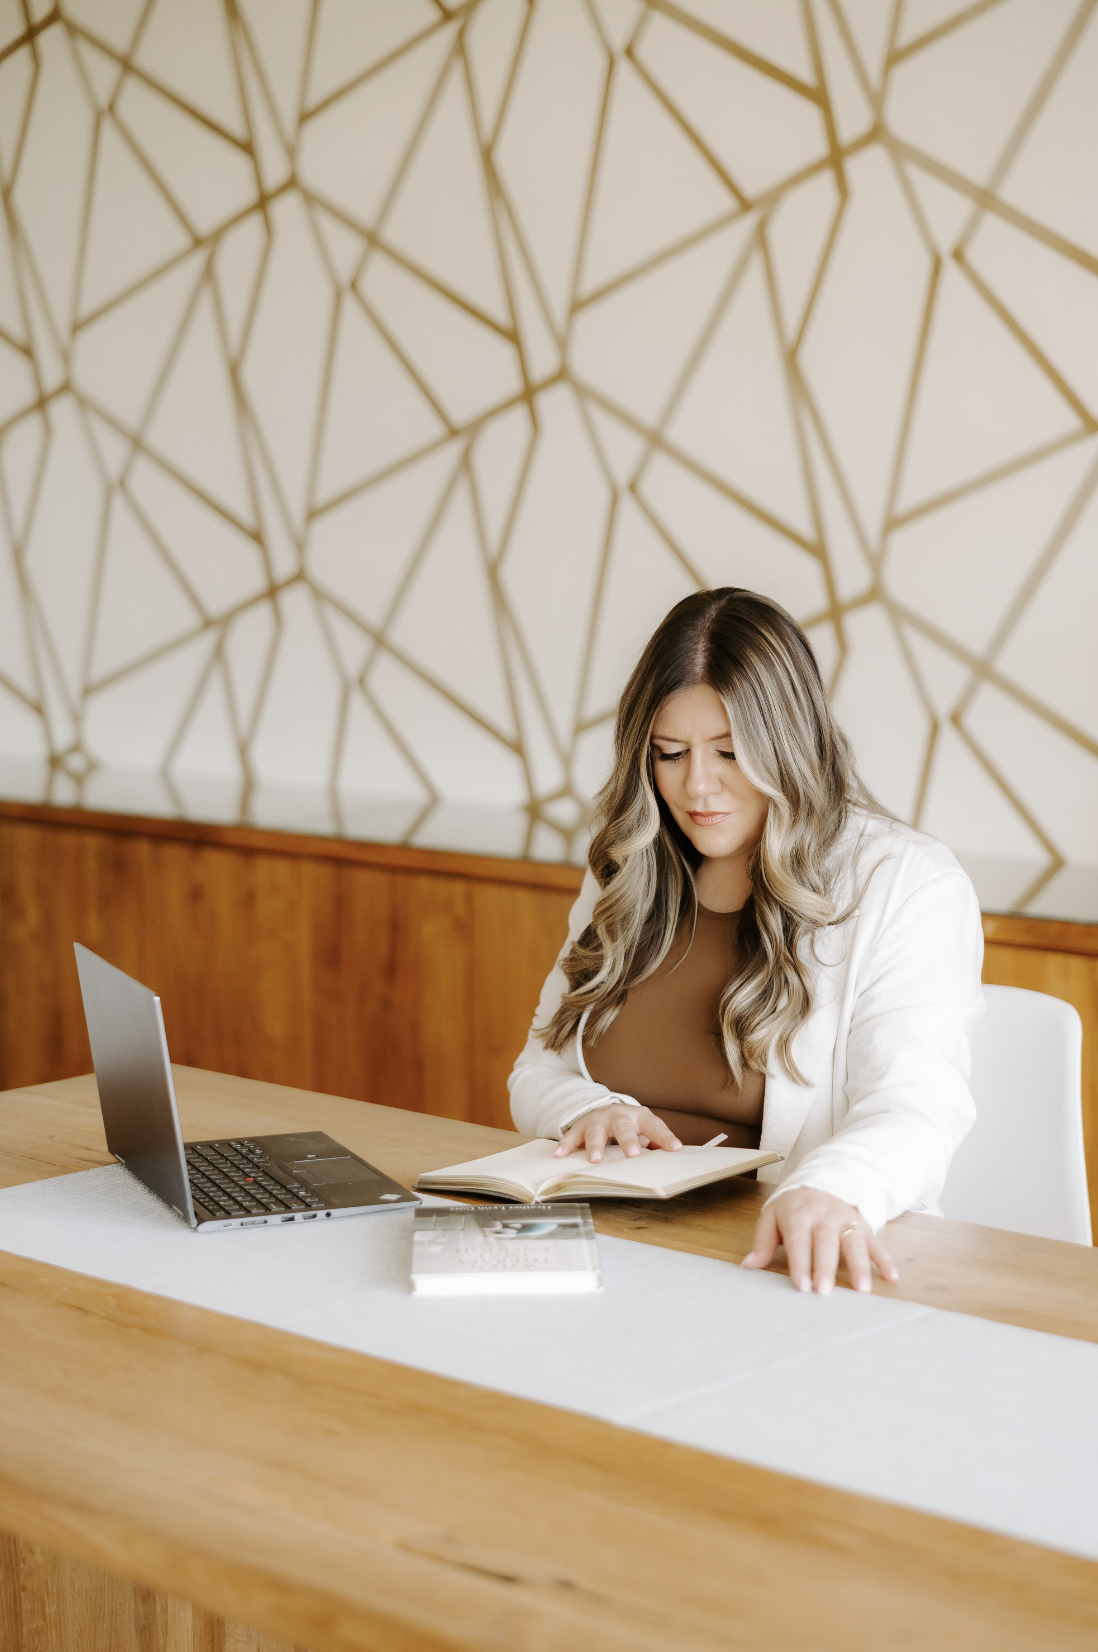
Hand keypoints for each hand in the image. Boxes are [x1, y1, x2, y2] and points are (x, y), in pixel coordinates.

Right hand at [554, 1104, 681, 1162]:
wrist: (605, 1110)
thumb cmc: (630, 1126)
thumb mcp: (645, 1131)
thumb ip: (657, 1143)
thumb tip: (675, 1156)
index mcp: (639, 1117)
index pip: (654, 1126)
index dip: (665, 1137)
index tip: (675, 1148)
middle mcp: (618, 1116)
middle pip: (623, 1126)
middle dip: (628, 1140)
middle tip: (633, 1154)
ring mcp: (598, 1120)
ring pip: (596, 1131)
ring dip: (595, 1145)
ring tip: (595, 1160)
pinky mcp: (581, 1127)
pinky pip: (572, 1136)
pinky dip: (566, 1146)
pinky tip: (560, 1155)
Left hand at [741, 1187, 898, 1295]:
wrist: (819, 1182)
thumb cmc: (792, 1207)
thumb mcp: (771, 1217)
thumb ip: (762, 1242)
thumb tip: (748, 1266)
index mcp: (798, 1214)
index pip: (799, 1241)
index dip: (800, 1264)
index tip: (802, 1286)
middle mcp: (824, 1216)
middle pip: (826, 1243)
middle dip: (826, 1268)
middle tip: (826, 1292)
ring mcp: (846, 1220)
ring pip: (854, 1243)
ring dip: (860, 1266)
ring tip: (862, 1290)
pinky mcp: (863, 1225)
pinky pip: (876, 1242)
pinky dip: (885, 1259)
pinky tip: (891, 1277)